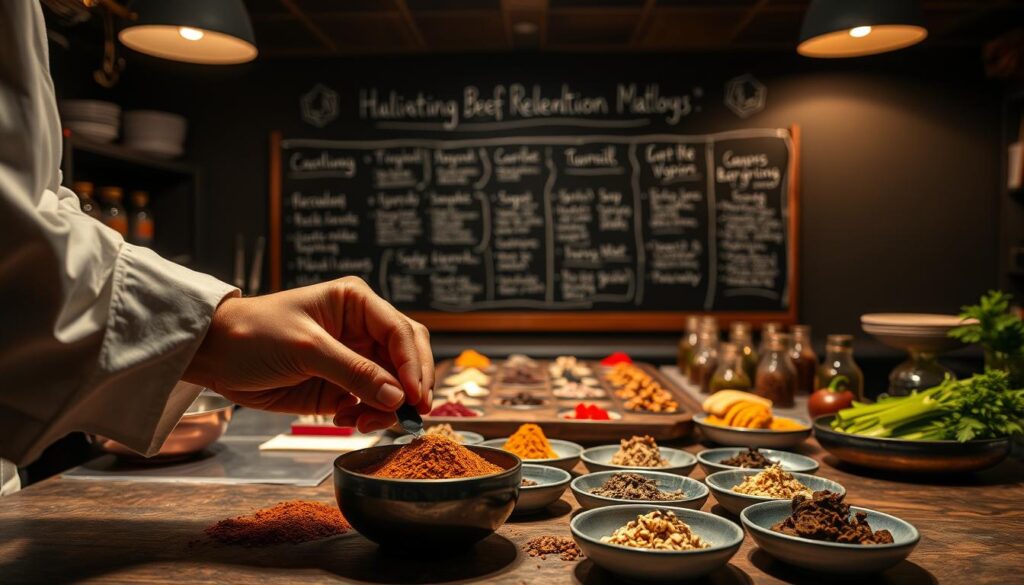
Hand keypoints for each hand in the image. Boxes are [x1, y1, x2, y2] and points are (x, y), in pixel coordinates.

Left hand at [184, 277, 433, 432]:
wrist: (213, 355)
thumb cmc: (254, 333)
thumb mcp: (306, 348)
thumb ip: (353, 372)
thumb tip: (396, 397)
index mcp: (356, 303)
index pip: (400, 331)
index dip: (413, 365)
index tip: (415, 396)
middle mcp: (361, 329)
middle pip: (406, 357)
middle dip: (410, 387)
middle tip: (411, 415)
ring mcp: (353, 359)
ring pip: (393, 385)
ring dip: (388, 407)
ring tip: (366, 422)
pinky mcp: (340, 386)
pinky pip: (371, 402)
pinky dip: (369, 415)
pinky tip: (350, 420)